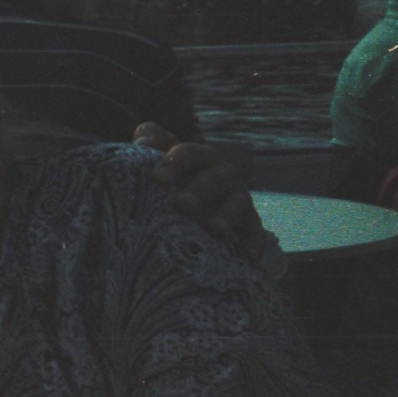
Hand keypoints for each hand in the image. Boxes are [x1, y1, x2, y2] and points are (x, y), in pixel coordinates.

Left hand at [135, 123, 270, 259]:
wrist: (200, 191)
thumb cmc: (173, 172)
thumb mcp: (161, 153)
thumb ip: (151, 140)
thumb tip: (142, 141)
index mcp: (200, 155)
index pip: (188, 154)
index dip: (173, 163)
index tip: (157, 179)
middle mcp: (222, 173)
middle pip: (215, 179)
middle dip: (201, 191)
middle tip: (184, 205)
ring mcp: (238, 197)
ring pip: (237, 204)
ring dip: (227, 215)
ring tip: (214, 229)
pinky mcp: (249, 220)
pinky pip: (255, 231)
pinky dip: (255, 242)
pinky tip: (250, 256)